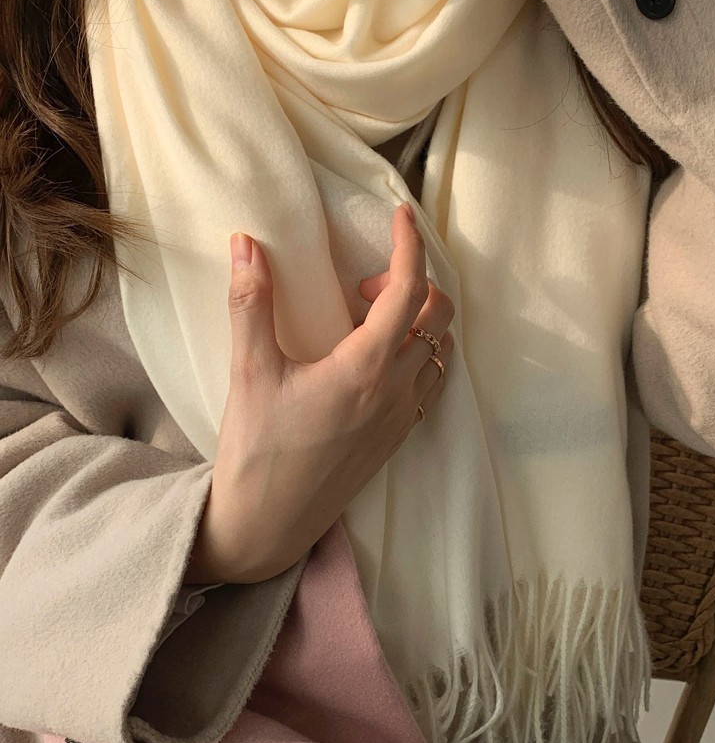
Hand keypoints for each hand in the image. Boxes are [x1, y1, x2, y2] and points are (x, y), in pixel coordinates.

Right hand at [186, 203, 454, 583]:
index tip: (401, 214)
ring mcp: (403, 418)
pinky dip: (419, 350)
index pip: (409, 290)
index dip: (410, 245)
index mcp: (366, 368)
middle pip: (438, 314)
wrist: (266, 528)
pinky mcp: (397, 438)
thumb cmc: (256, 452)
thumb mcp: (249, 373)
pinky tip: (374, 356)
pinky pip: (431, 380)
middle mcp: (397, 391)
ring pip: (440, 348)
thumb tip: (246, 243)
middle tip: (357, 287)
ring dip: (417, 318)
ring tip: (362, 319)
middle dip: (410, 282)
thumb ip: (251, 303)